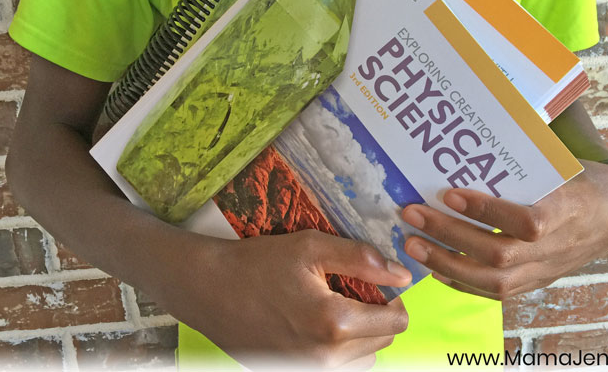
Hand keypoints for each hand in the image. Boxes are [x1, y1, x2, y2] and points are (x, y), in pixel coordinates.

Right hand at [155, 229, 410, 370]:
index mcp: (335, 325)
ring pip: (361, 359)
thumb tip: (400, 274)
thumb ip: (362, 259)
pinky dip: (336, 350)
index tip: (372, 282)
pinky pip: (334, 368)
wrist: (207, 289)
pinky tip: (311, 324)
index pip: (396, 322)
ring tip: (330, 308)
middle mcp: (326, 359)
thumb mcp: (311, 247)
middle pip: (382, 342)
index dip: (392, 298)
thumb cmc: (257, 264)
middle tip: (347, 290)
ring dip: (358, 336)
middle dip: (375, 315)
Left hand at [400, 159, 607, 299]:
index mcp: (566, 209)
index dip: (486, 211)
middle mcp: (556, 247)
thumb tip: (464, 144)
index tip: (449, 194)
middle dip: (449, 236)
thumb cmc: (579, 180)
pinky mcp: (537, 283)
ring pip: (494, 281)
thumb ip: (520, 164)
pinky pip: (496, 293)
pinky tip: (433, 268)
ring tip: (412, 244)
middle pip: (499, 255)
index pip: (526, 221)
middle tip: (411, 214)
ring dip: (446, 263)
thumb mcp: (558, 164)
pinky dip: (461, 283)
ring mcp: (546, 270)